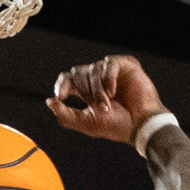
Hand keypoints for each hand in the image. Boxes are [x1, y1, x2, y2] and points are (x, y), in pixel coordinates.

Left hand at [46, 54, 163, 144]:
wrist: (140, 126)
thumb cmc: (116, 127)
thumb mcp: (87, 124)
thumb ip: (66, 115)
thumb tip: (49, 101)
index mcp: (86, 91)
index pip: (67, 79)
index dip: (62, 85)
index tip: (61, 96)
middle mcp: (97, 78)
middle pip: (78, 73)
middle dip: (86, 91)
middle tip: (100, 108)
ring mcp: (111, 71)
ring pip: (93, 68)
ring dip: (98, 89)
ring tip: (109, 105)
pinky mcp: (125, 65)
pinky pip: (109, 63)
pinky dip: (108, 77)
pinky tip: (113, 91)